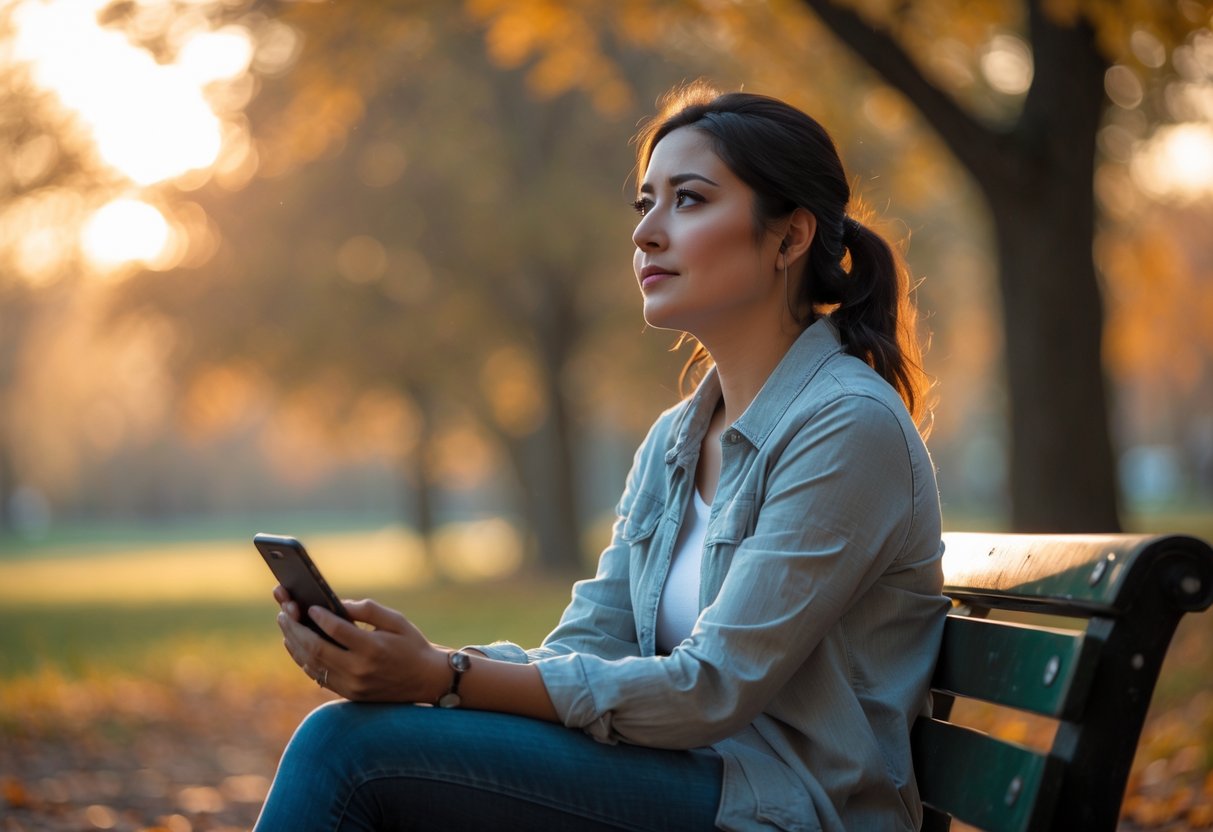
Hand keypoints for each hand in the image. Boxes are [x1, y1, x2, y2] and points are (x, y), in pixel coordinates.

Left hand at [274, 585, 447, 702]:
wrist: (426, 680)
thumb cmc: (412, 644)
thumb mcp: (397, 620)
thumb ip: (368, 609)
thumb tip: (338, 604)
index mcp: (373, 649)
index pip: (337, 630)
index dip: (319, 616)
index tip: (308, 605)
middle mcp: (359, 670)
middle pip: (316, 648)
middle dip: (296, 628)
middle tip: (284, 611)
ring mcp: (352, 685)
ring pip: (312, 664)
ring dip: (294, 643)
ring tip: (285, 623)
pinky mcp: (348, 694)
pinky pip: (318, 677)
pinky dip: (303, 660)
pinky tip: (296, 644)